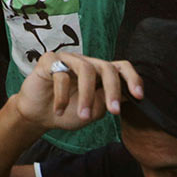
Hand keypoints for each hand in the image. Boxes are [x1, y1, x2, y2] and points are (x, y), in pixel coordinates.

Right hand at [12, 51, 143, 129]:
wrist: (38, 116)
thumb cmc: (67, 112)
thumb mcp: (91, 113)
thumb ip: (104, 103)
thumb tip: (121, 96)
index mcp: (99, 73)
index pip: (121, 67)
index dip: (133, 78)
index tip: (139, 96)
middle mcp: (86, 63)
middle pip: (106, 67)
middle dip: (113, 90)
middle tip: (114, 112)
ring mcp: (68, 59)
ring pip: (85, 69)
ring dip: (86, 96)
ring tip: (83, 117)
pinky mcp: (49, 60)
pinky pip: (61, 74)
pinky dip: (62, 96)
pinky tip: (59, 110)